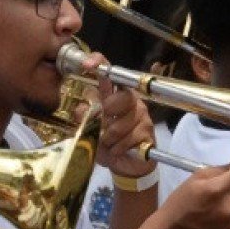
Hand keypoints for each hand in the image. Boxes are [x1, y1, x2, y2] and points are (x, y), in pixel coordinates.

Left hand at [92, 60, 158, 180]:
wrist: (124, 165)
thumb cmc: (107, 143)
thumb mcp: (89, 130)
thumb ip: (84, 116)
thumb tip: (81, 108)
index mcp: (114, 94)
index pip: (110, 71)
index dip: (99, 63)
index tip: (87, 66)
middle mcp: (130, 100)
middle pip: (122, 97)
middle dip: (108, 114)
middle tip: (101, 127)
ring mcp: (142, 115)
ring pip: (122, 123)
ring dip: (109, 138)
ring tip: (108, 143)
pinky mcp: (148, 132)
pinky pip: (128, 138)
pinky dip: (118, 148)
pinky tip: (118, 150)